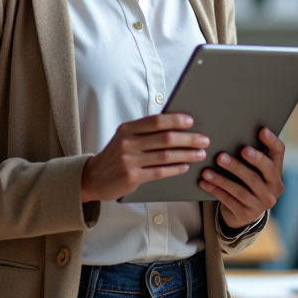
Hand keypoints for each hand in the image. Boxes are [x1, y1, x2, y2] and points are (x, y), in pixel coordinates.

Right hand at [81, 113, 208, 201]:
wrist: (93, 177)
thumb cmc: (116, 155)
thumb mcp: (125, 138)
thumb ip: (145, 132)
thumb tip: (176, 126)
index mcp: (127, 129)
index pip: (155, 121)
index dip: (175, 120)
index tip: (191, 121)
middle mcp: (128, 143)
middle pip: (164, 138)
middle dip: (188, 139)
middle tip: (204, 140)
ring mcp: (129, 161)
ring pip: (165, 156)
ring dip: (186, 154)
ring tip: (200, 154)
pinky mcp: (132, 177)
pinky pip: (159, 172)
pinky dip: (175, 169)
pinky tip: (185, 166)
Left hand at [198, 127, 284, 229]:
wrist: (244, 214)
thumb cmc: (248, 183)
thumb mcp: (256, 172)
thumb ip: (253, 157)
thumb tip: (237, 132)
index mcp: (277, 173)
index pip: (279, 153)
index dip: (272, 141)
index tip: (262, 130)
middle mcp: (273, 188)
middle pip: (263, 171)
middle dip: (248, 159)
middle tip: (233, 151)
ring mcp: (260, 203)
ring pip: (241, 188)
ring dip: (223, 178)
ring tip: (208, 169)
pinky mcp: (246, 213)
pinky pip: (228, 200)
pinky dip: (215, 190)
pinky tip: (204, 182)